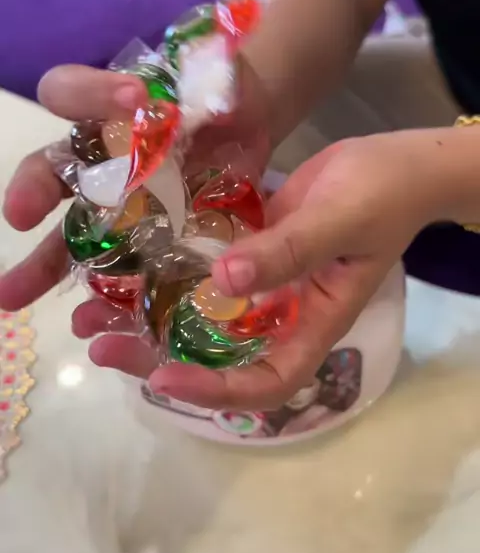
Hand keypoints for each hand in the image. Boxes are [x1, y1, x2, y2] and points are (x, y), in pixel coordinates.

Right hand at [0, 57, 269, 312]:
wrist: (244, 132)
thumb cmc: (221, 95)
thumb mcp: (221, 75)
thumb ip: (212, 74)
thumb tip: (212, 89)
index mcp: (106, 108)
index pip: (72, 92)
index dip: (90, 93)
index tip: (132, 97)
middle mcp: (96, 157)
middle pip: (50, 171)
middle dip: (33, 190)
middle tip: (22, 214)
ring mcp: (114, 204)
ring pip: (68, 234)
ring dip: (40, 264)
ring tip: (12, 298)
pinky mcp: (141, 239)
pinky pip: (112, 269)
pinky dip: (101, 297)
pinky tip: (86, 323)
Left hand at [73, 130, 444, 408]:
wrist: (395, 163)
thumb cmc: (383, 195)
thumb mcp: (340, 220)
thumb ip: (288, 251)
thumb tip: (223, 281)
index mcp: (311, 323)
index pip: (265, 381)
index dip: (214, 389)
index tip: (163, 376)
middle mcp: (280, 314)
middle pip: (218, 356)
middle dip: (158, 357)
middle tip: (99, 344)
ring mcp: (260, 283)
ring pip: (200, 315)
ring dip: (147, 317)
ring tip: (90, 313)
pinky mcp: (246, 250)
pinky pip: (200, 272)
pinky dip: (164, 273)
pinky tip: (125, 263)